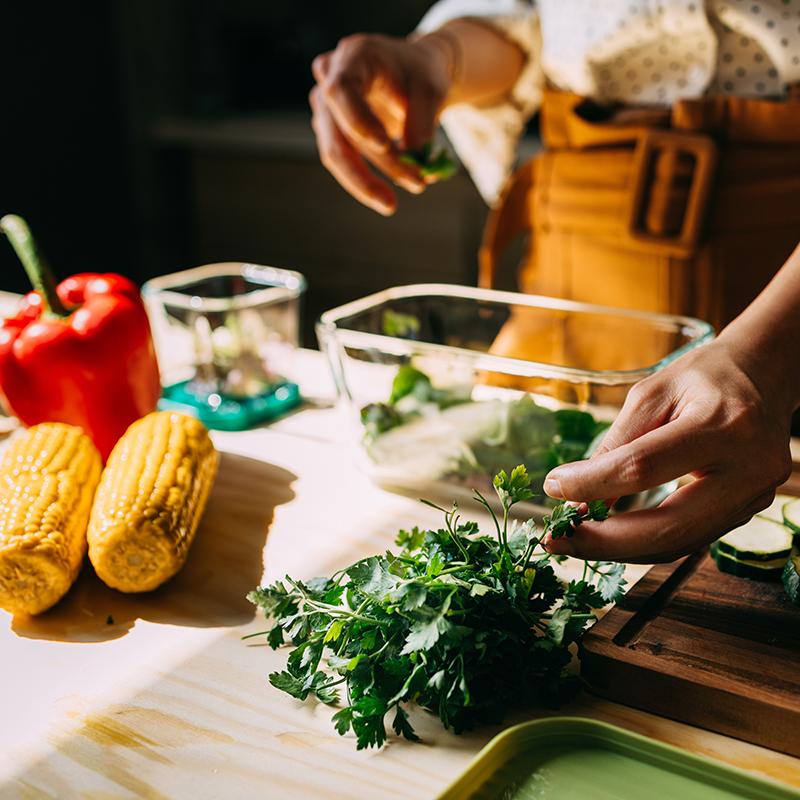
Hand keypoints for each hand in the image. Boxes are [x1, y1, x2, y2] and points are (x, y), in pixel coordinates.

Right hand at [310, 33, 451, 214]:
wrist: (412, 75)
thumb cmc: (420, 74)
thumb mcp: (432, 88)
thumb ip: (423, 120)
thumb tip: (417, 158)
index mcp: (353, 57)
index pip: (342, 90)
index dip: (358, 121)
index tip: (384, 146)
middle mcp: (330, 80)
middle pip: (335, 134)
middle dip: (363, 173)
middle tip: (391, 203)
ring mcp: (327, 108)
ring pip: (337, 155)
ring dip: (367, 183)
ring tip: (396, 201)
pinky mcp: (332, 131)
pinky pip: (344, 162)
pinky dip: (366, 181)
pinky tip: (388, 195)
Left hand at [541, 338, 792, 562]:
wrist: (764, 376)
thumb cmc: (704, 377)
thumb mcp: (651, 394)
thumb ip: (616, 445)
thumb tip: (575, 494)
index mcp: (723, 426)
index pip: (644, 467)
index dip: (593, 484)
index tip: (554, 487)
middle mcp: (749, 469)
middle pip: (668, 525)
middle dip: (604, 540)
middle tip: (557, 540)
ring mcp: (756, 497)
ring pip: (679, 543)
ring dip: (620, 549)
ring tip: (576, 541)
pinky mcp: (748, 512)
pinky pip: (690, 538)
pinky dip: (645, 542)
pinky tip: (610, 536)